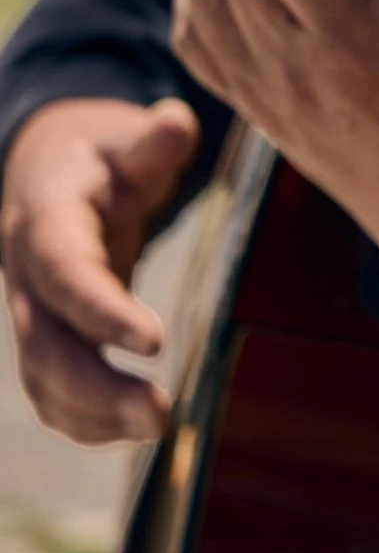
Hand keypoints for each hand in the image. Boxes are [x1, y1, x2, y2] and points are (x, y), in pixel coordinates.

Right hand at [0, 97, 197, 442]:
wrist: (52, 173)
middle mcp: (28, 276)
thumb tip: (176, 122)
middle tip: (160, 412)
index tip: (154, 340)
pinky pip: (52, 390)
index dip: (102, 310)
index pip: (67, 272)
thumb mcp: (125, 137)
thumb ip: (152, 139)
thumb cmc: (102, 155)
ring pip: (45, 377)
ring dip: (94, 414)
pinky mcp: (47, 337)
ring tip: (157, 426)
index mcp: (46, 221)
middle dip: (97, 386)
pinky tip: (131, 430)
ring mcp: (32, 314)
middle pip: (48, 344)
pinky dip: (84, 419)